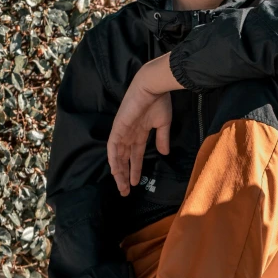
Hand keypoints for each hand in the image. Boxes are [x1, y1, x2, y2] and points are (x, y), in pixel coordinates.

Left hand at [107, 73, 171, 195]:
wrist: (153, 86)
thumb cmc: (159, 101)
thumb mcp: (163, 123)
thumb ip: (162, 139)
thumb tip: (164, 154)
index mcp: (140, 132)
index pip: (135, 155)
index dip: (135, 169)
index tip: (136, 183)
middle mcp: (129, 134)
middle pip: (124, 159)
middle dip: (124, 175)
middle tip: (125, 191)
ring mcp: (122, 131)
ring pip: (117, 156)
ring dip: (118, 171)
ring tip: (121, 186)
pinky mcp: (118, 127)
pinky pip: (113, 146)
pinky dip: (113, 159)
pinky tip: (115, 171)